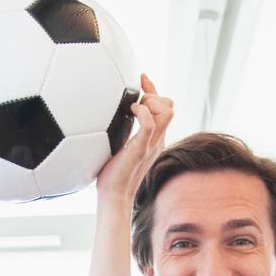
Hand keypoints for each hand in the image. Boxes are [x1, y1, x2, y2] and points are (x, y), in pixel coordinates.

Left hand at [96, 74, 173, 205]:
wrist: (113, 196)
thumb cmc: (112, 176)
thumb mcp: (117, 148)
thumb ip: (120, 134)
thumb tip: (105, 118)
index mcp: (154, 138)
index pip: (164, 108)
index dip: (154, 89)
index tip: (140, 79)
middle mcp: (157, 139)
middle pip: (170, 106)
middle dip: (154, 95)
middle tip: (133, 101)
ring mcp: (151, 143)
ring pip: (167, 110)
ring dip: (150, 102)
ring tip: (132, 109)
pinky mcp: (142, 148)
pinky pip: (150, 123)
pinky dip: (141, 112)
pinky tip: (128, 113)